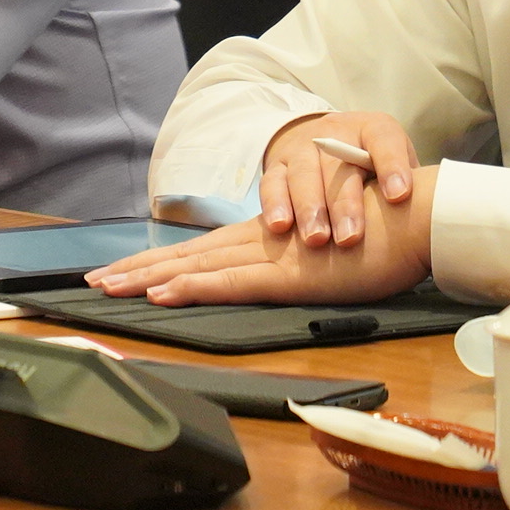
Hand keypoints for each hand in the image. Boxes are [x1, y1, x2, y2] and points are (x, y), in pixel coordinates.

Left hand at [87, 165, 436, 306]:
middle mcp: (259, 241)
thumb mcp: (326, 254)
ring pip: (196, 267)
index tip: (119, 273)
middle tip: (93, 282)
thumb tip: (275, 274)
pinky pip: (232, 283)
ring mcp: (272, 256)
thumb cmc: (380, 237)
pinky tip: (163, 293)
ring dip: (148, 277)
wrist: (416, 215)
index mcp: (265, 238)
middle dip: (135, 269)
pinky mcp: (290, 274)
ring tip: (109, 287)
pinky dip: (194, 288)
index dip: (155, 261)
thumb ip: (296, 263)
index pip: (198, 252)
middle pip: (185, 256)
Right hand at [251, 109, 415, 250]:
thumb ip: (408, 188)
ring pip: (303, 174)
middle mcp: (335, 133)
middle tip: (350, 238)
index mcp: (372, 129)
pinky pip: (271, 182)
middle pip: (338, 164)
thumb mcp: (392, 168)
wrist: (326, 142)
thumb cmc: (371, 168)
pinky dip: (275, 204)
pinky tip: (280, 227)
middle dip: (345, 203)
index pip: (384, 140)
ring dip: (309, 208)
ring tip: (316, 239)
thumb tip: (434, 222)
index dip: (392, 165)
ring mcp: (302, 147)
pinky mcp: (277, 164)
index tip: (399, 196)